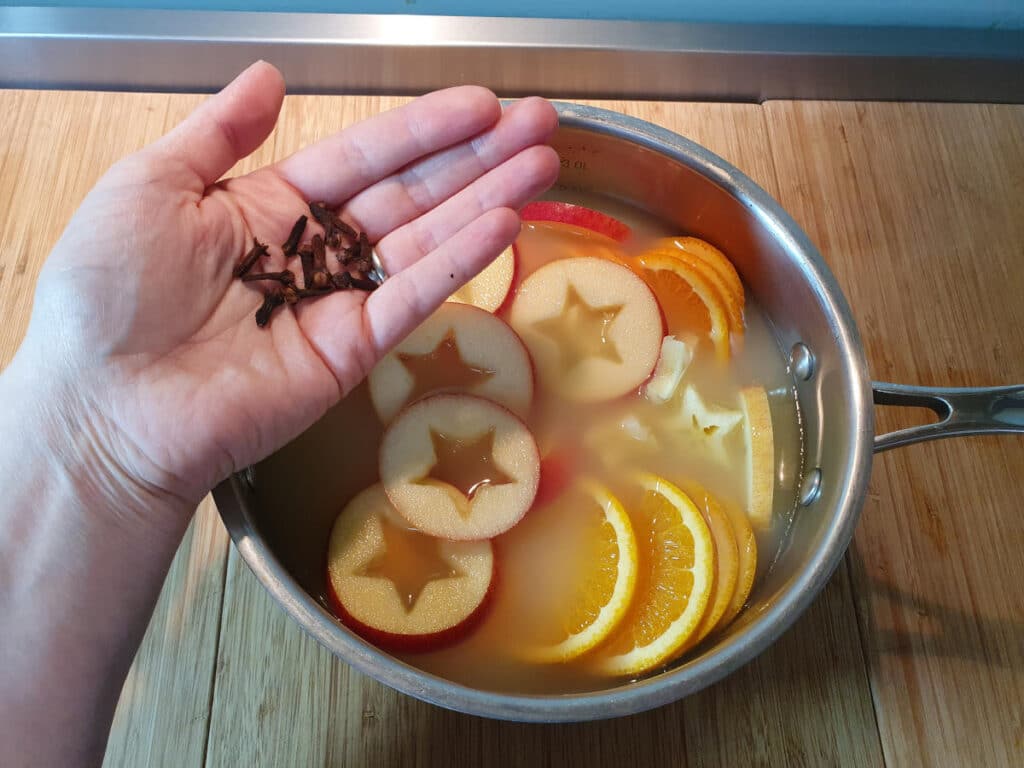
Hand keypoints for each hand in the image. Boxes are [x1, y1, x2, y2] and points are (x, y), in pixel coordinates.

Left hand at [15, 62, 559, 512]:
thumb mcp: (152, 185)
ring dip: (487, 201)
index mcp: (268, 206)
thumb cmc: (107, 294)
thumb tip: (268, 75)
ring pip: (427, 241)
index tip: (481, 103)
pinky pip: (414, 297)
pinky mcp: (353, 352)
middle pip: (412, 194)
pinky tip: (505, 223)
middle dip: (477, 159)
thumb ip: (219, 131)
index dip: (423, 129)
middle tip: (539, 125)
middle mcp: (314, 251)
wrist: (103, 404)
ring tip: (542, 165)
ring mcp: (339, 303)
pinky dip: (460, 261)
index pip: (364, 156)